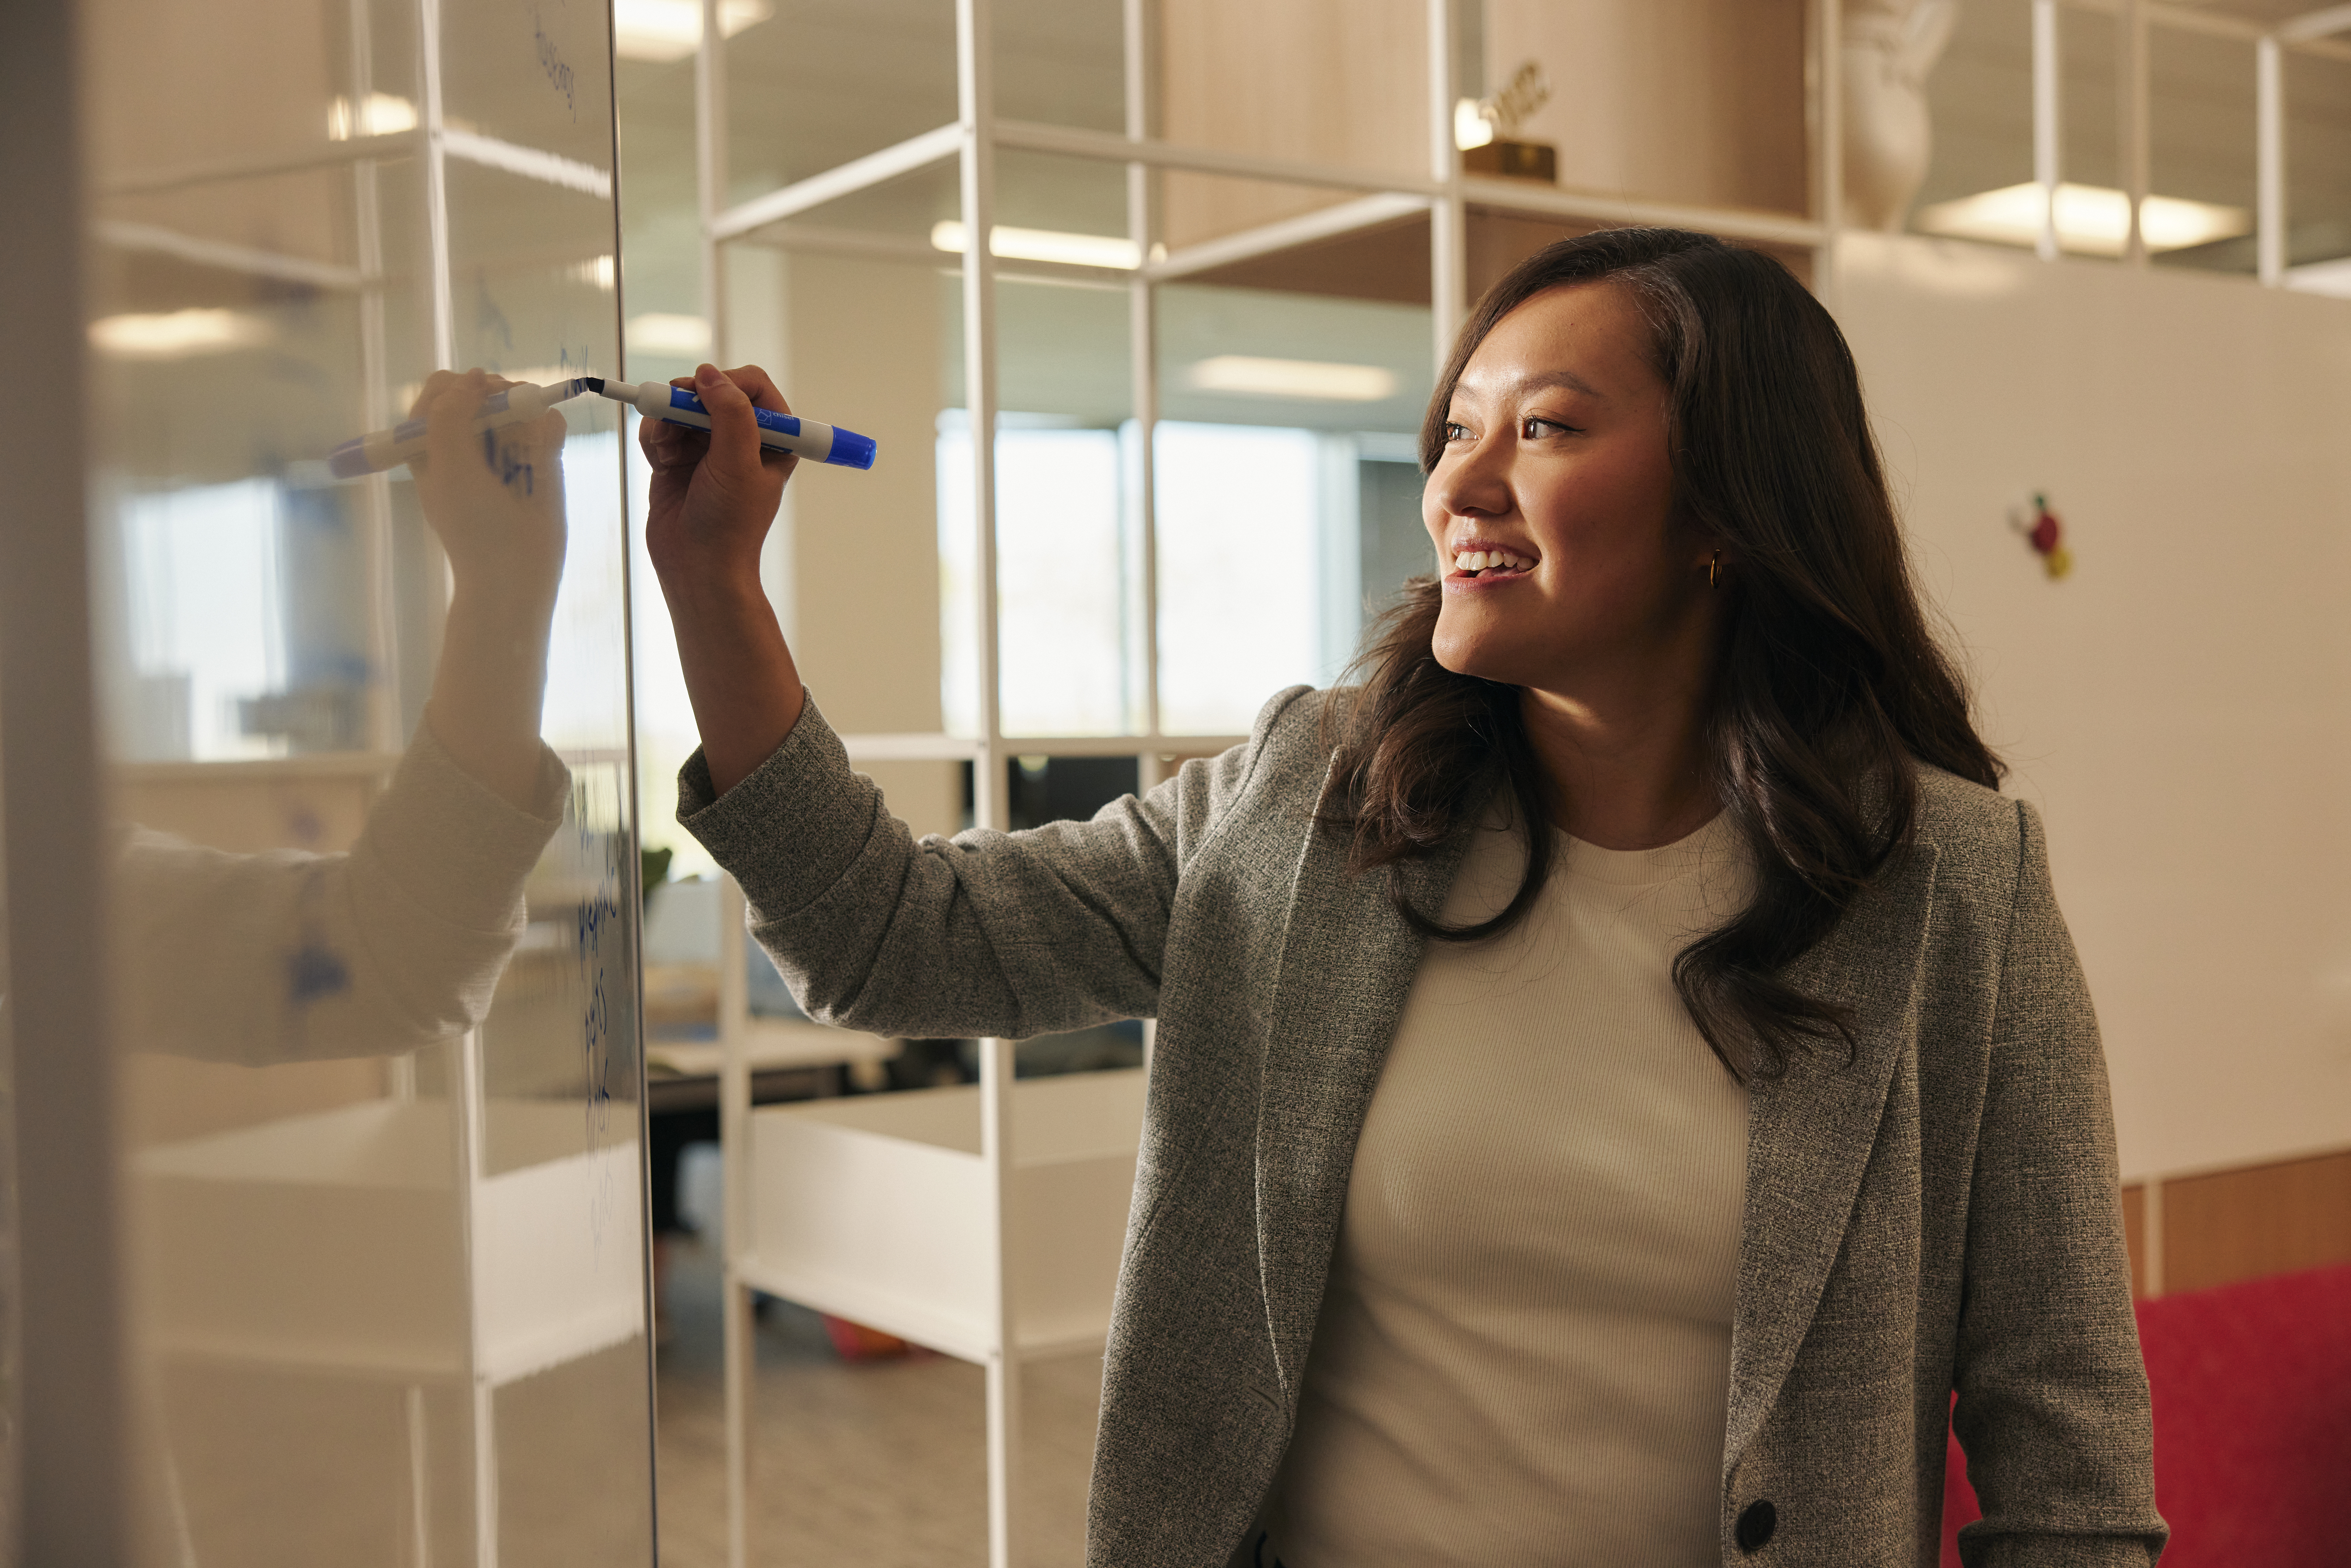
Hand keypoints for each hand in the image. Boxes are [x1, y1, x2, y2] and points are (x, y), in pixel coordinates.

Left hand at [408, 368, 568, 610]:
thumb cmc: (473, 526)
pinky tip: (544, 456)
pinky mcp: (541, 455)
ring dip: (524, 418)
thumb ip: (450, 415)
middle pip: (483, 389)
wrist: (516, 572)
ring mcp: (507, 444)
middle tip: (505, 427)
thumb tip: (475, 377)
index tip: (476, 405)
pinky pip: (548, 421)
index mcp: (433, 441)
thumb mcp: (447, 468)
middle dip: (496, 399)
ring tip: (524, 456)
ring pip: (518, 401)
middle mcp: (470, 436)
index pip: (441, 389)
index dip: (459, 389)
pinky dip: (549, 430)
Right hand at [642, 362, 795, 591]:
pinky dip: (654, 439)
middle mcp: (742, 438)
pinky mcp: (678, 458)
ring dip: (666, 421)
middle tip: (672, 417)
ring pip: (680, 407)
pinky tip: (660, 462)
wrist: (697, 566)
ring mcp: (708, 448)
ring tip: (666, 450)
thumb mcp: (738, 464)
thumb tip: (710, 375)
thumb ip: (730, 414)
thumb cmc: (730, 524)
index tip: (701, 395)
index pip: (753, 385)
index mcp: (774, 439)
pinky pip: (659, 427)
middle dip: (687, 402)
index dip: (726, 383)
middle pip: (711, 390)